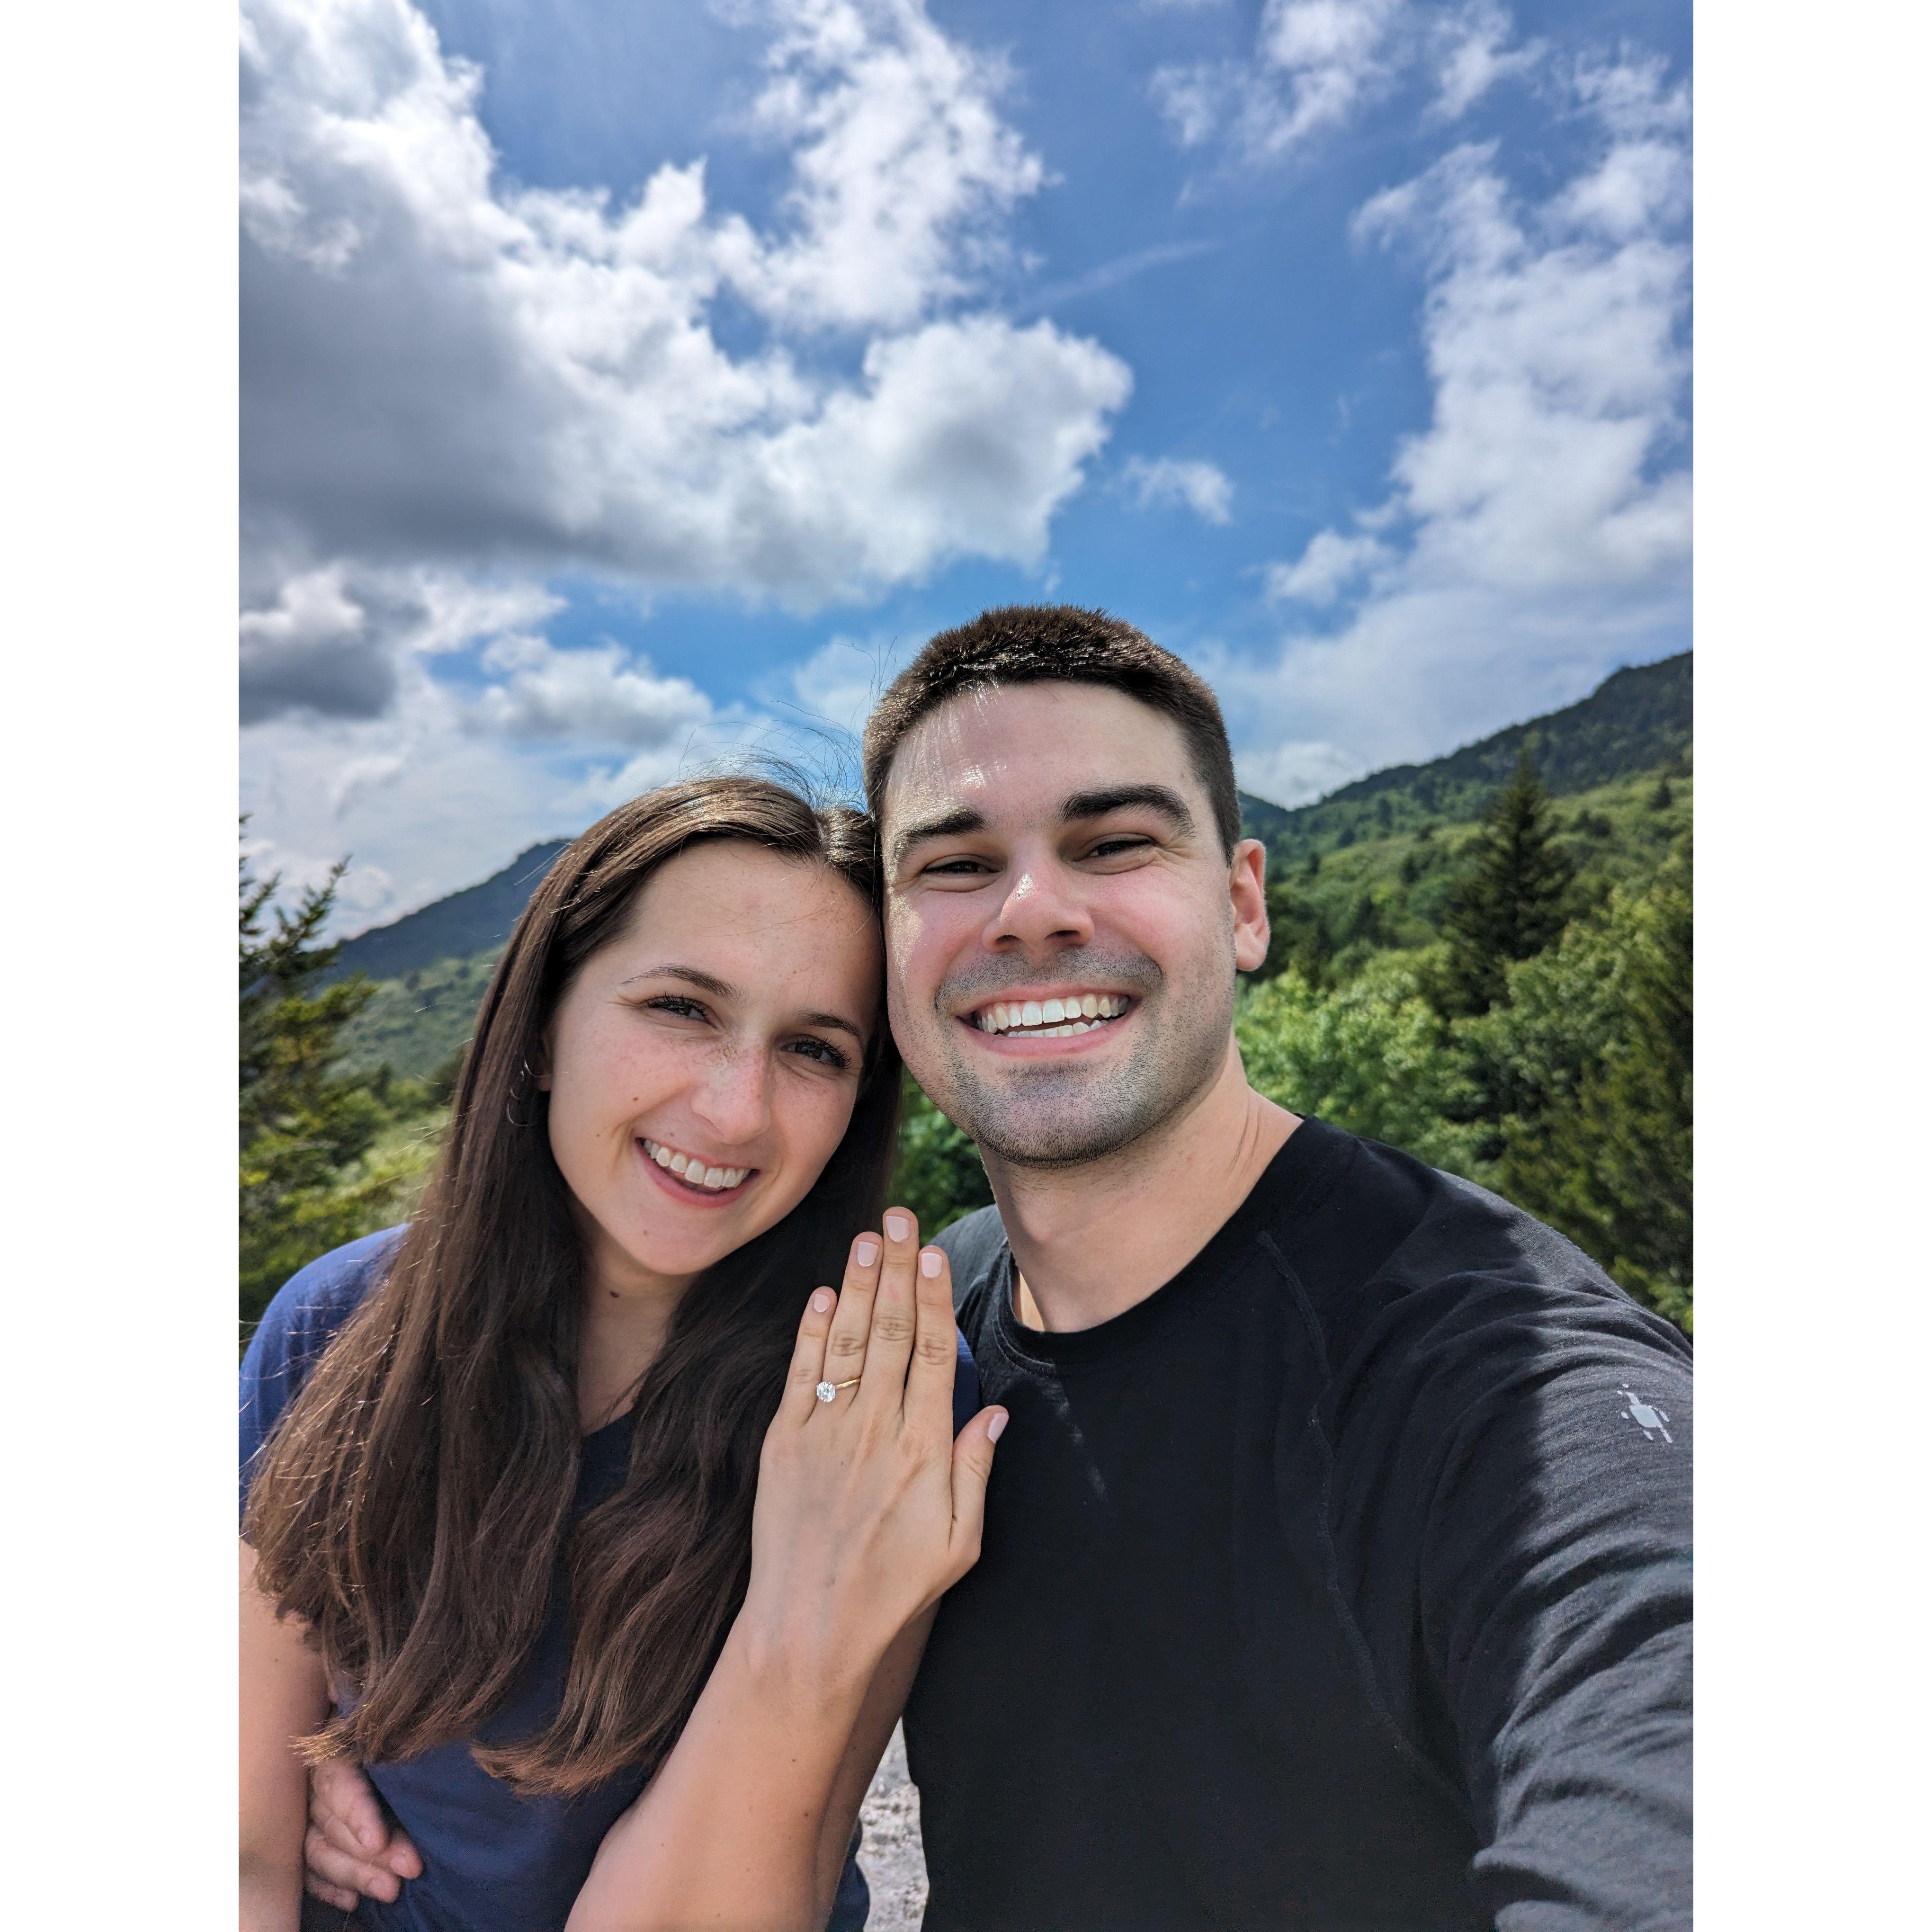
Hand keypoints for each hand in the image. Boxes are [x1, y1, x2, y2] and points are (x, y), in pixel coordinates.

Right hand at [304, 1755, 421, 1910]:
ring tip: (390, 1891)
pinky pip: (309, 1874)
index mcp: (334, 1754)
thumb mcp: (397, 1751)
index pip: (338, 1785)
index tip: (379, 1841)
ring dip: (356, 1875)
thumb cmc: (397, 1746)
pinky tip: (353, 1902)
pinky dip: (331, 1890)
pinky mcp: (306, 1845)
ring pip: (320, 1852)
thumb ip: (400, 1771)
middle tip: (409, 1868)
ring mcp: (305, 1820)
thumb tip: (420, 1802)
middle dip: (371, 1853)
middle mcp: (313, 1789)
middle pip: (334, 1825)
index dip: (358, 1814)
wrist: (388, 1744)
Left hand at [745, 1206, 1005, 1700]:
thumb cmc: (892, 1591)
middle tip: (901, 1216)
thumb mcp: (960, 1545)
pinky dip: (810, 1330)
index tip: (936, 1252)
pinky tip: (823, 1292)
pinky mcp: (783, 1443)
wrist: (809, 1629)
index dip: (934, 1298)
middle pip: (890, 1332)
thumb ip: (976, 1473)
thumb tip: (993, 1412)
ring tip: (868, 1235)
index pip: (932, 1355)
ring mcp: (824, 1434)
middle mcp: (874, 1432)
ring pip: (846, 1341)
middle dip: (898, 1269)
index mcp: (922, 1453)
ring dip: (858, 1283)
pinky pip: (801, 1375)